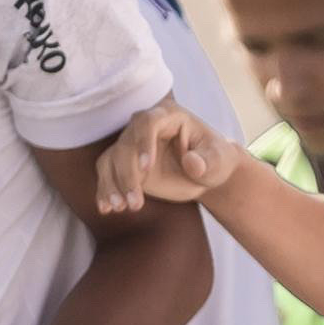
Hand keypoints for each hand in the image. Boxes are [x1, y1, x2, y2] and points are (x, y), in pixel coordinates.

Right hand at [95, 97, 241, 213]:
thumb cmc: (215, 161)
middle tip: (135, 203)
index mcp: (169, 116)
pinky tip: (106, 209)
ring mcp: (132, 143)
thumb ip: (208, 161)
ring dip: (112, 185)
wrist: (206, 172)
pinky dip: (105, 190)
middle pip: (125, 144)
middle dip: (127, 174)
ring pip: (111, 159)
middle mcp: (145, 126)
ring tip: (119, 208)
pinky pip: (107, 172)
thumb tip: (192, 163)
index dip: (144, 143)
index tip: (146, 168)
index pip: (148, 122)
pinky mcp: (124, 162)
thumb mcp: (219, 161)